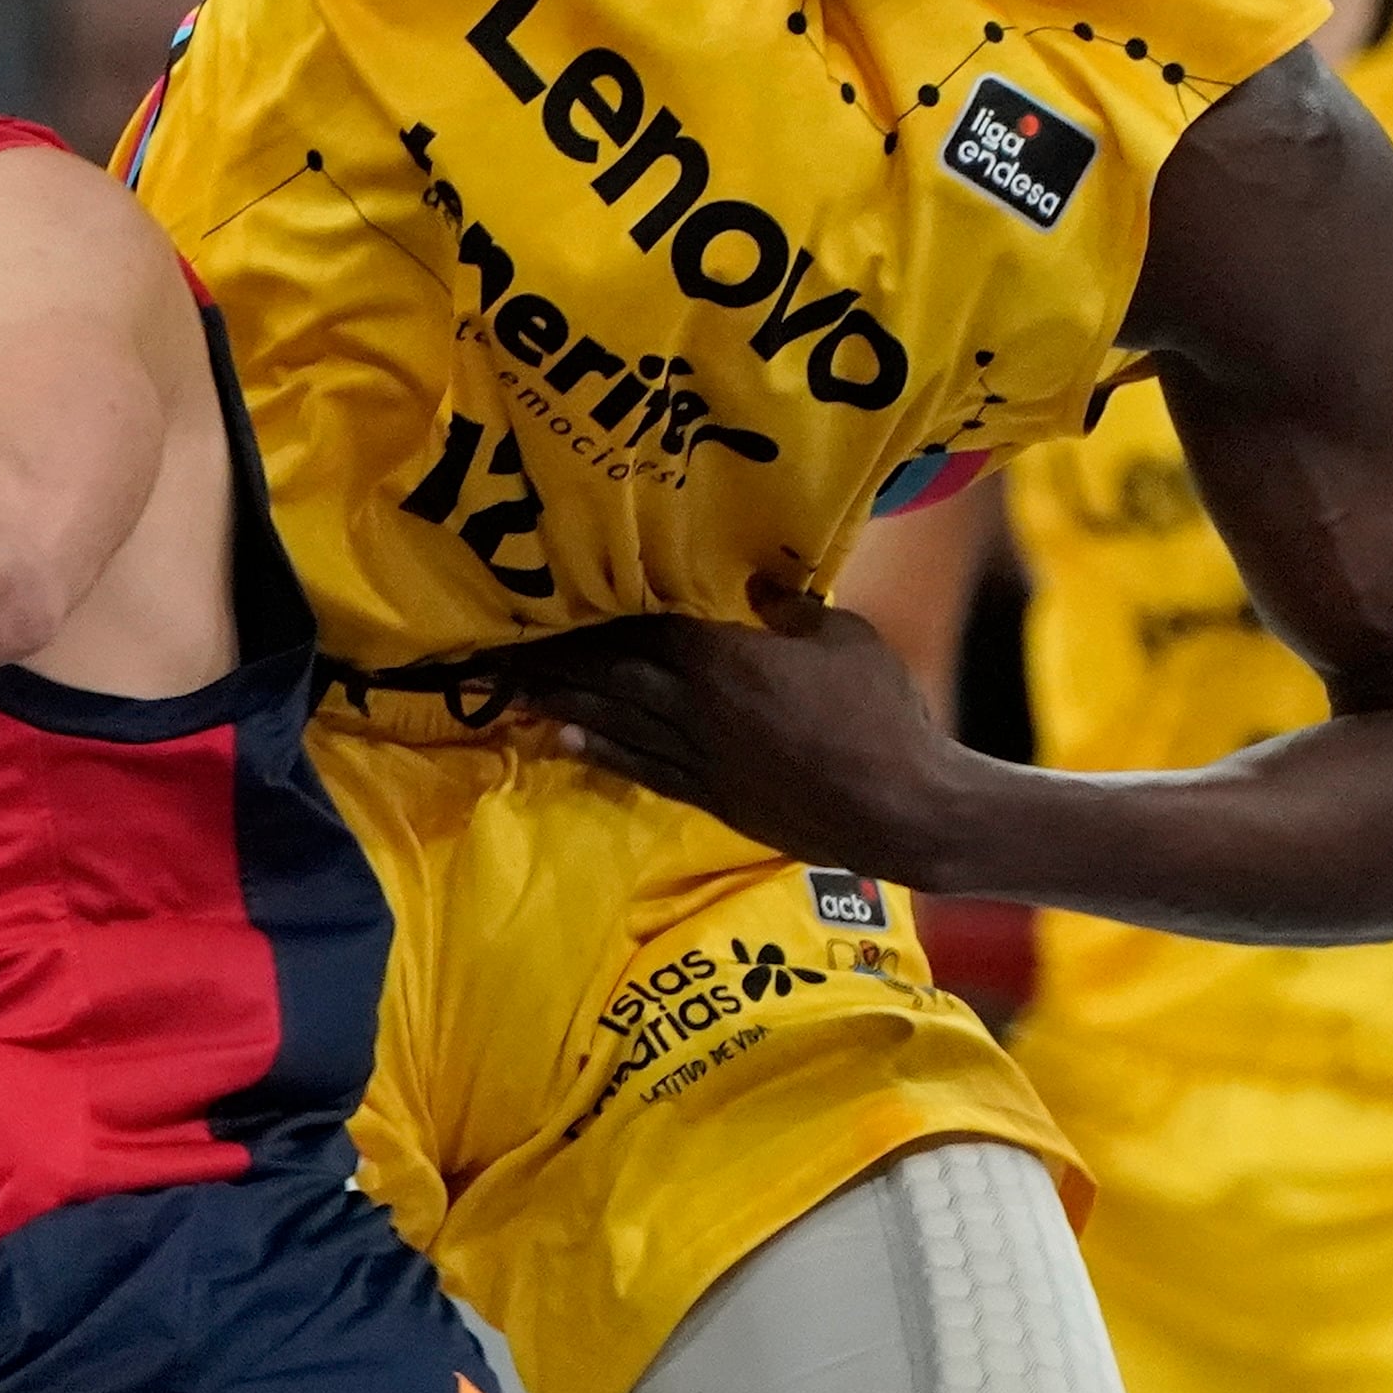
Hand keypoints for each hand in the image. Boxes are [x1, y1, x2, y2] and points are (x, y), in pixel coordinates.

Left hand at [511, 580, 956, 879]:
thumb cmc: (880, 714)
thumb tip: (756, 584)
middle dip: (550, 660)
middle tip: (492, 651)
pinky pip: (641, 767)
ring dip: (557, 702)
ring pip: (614, 721)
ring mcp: (699, 756)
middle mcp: (696, 707)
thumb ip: (791, 609)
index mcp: (725, 658)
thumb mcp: (844, 638)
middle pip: (610, 675)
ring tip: (505, 690)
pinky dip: (597, 750)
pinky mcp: (710, 795)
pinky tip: (558, 738)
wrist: (901, 808)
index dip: (591, 616)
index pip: (642, 629)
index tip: (544, 603)